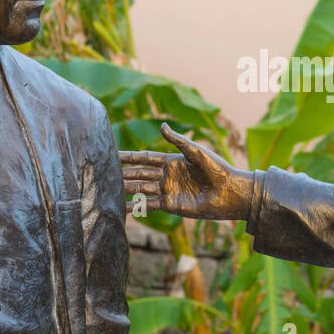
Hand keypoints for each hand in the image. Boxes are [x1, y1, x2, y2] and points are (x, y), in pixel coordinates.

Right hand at [120, 123, 256, 220]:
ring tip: (108, 190)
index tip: (113, 154)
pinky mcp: (171, 205)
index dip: (129, 156)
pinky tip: (121, 207)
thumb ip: (177, 141)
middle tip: (104, 173)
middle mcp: (167, 176)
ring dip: (125, 189)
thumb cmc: (217, 168)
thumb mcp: (196, 151)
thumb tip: (161, 126)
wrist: (230, 192)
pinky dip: (135, 207)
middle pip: (139, 173)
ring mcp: (168, 191)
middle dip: (123, 173)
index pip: (145, 158)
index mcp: (172, 161)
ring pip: (141, 189)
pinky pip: (149, 205)